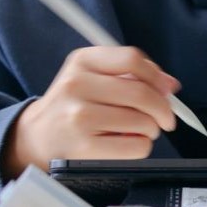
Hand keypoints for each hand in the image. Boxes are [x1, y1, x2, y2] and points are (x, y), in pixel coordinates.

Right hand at [1, 46, 180, 179]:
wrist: (36, 137)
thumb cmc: (72, 104)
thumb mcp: (91, 76)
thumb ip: (130, 74)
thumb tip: (170, 85)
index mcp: (82, 60)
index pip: (132, 59)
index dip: (157, 75)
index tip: (168, 89)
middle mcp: (77, 85)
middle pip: (140, 93)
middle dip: (163, 108)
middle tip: (166, 117)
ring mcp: (79, 116)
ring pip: (141, 121)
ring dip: (151, 128)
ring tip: (139, 129)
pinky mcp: (84, 147)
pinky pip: (135, 146)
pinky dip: (141, 146)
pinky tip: (128, 143)